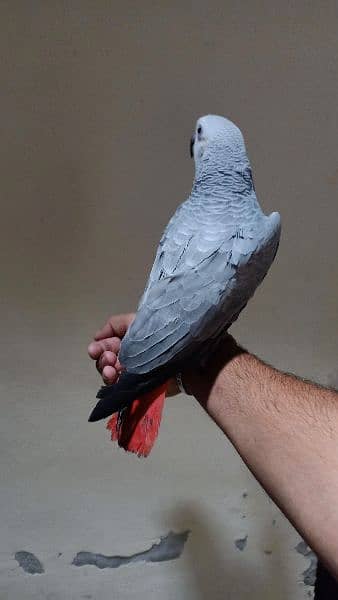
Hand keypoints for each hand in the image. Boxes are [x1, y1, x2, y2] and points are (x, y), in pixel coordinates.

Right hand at [88, 312, 241, 396]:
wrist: (189, 359)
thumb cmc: (167, 336)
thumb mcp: (139, 322)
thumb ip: (117, 324)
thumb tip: (98, 336)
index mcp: (131, 338)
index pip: (108, 343)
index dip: (99, 346)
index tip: (94, 350)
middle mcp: (131, 355)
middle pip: (106, 360)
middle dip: (102, 360)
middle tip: (107, 362)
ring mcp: (135, 372)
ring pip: (111, 374)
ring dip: (106, 371)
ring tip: (111, 371)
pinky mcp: (141, 386)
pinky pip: (122, 388)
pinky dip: (116, 385)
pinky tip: (116, 379)